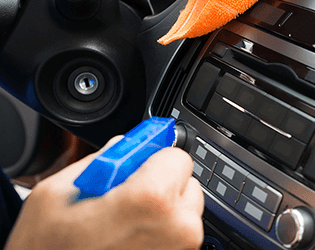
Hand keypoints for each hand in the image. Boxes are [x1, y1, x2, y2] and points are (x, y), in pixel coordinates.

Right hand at [5, 136, 203, 249]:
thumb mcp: (57, 192)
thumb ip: (103, 160)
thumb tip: (126, 147)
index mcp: (152, 199)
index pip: (176, 155)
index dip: (151, 158)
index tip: (136, 165)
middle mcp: (177, 227)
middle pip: (185, 183)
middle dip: (158, 184)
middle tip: (122, 199)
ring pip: (184, 211)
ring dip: (160, 211)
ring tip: (121, 225)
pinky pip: (177, 236)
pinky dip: (158, 233)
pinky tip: (126, 241)